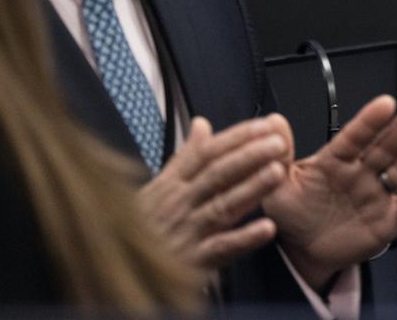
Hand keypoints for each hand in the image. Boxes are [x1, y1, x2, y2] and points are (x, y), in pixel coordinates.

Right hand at [136, 115, 286, 273]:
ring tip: (278, 172)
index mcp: (170, 185)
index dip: (237, 137)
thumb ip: (185, 157)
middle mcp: (177, 205)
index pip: (206, 153)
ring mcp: (185, 233)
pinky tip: (267, 228)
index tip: (265, 125)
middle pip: (216, 174)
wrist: (117, 273)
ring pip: (221, 206)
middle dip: (249, 156)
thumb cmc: (143, 229)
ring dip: (251, 188)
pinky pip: (220, 248)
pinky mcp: (191, 263)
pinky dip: (244, 239)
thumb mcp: (157, 189)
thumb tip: (202, 123)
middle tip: (278, 142)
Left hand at [263, 96, 396, 291]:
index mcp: (335, 160)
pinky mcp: (390, 218)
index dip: (370, 121)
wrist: (302, 250)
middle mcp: (361, 171)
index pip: (355, 137)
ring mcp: (377, 192)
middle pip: (385, 146)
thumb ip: (277, 156)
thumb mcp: (276, 187)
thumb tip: (273, 122)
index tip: (386, 103)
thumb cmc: (291, 214)